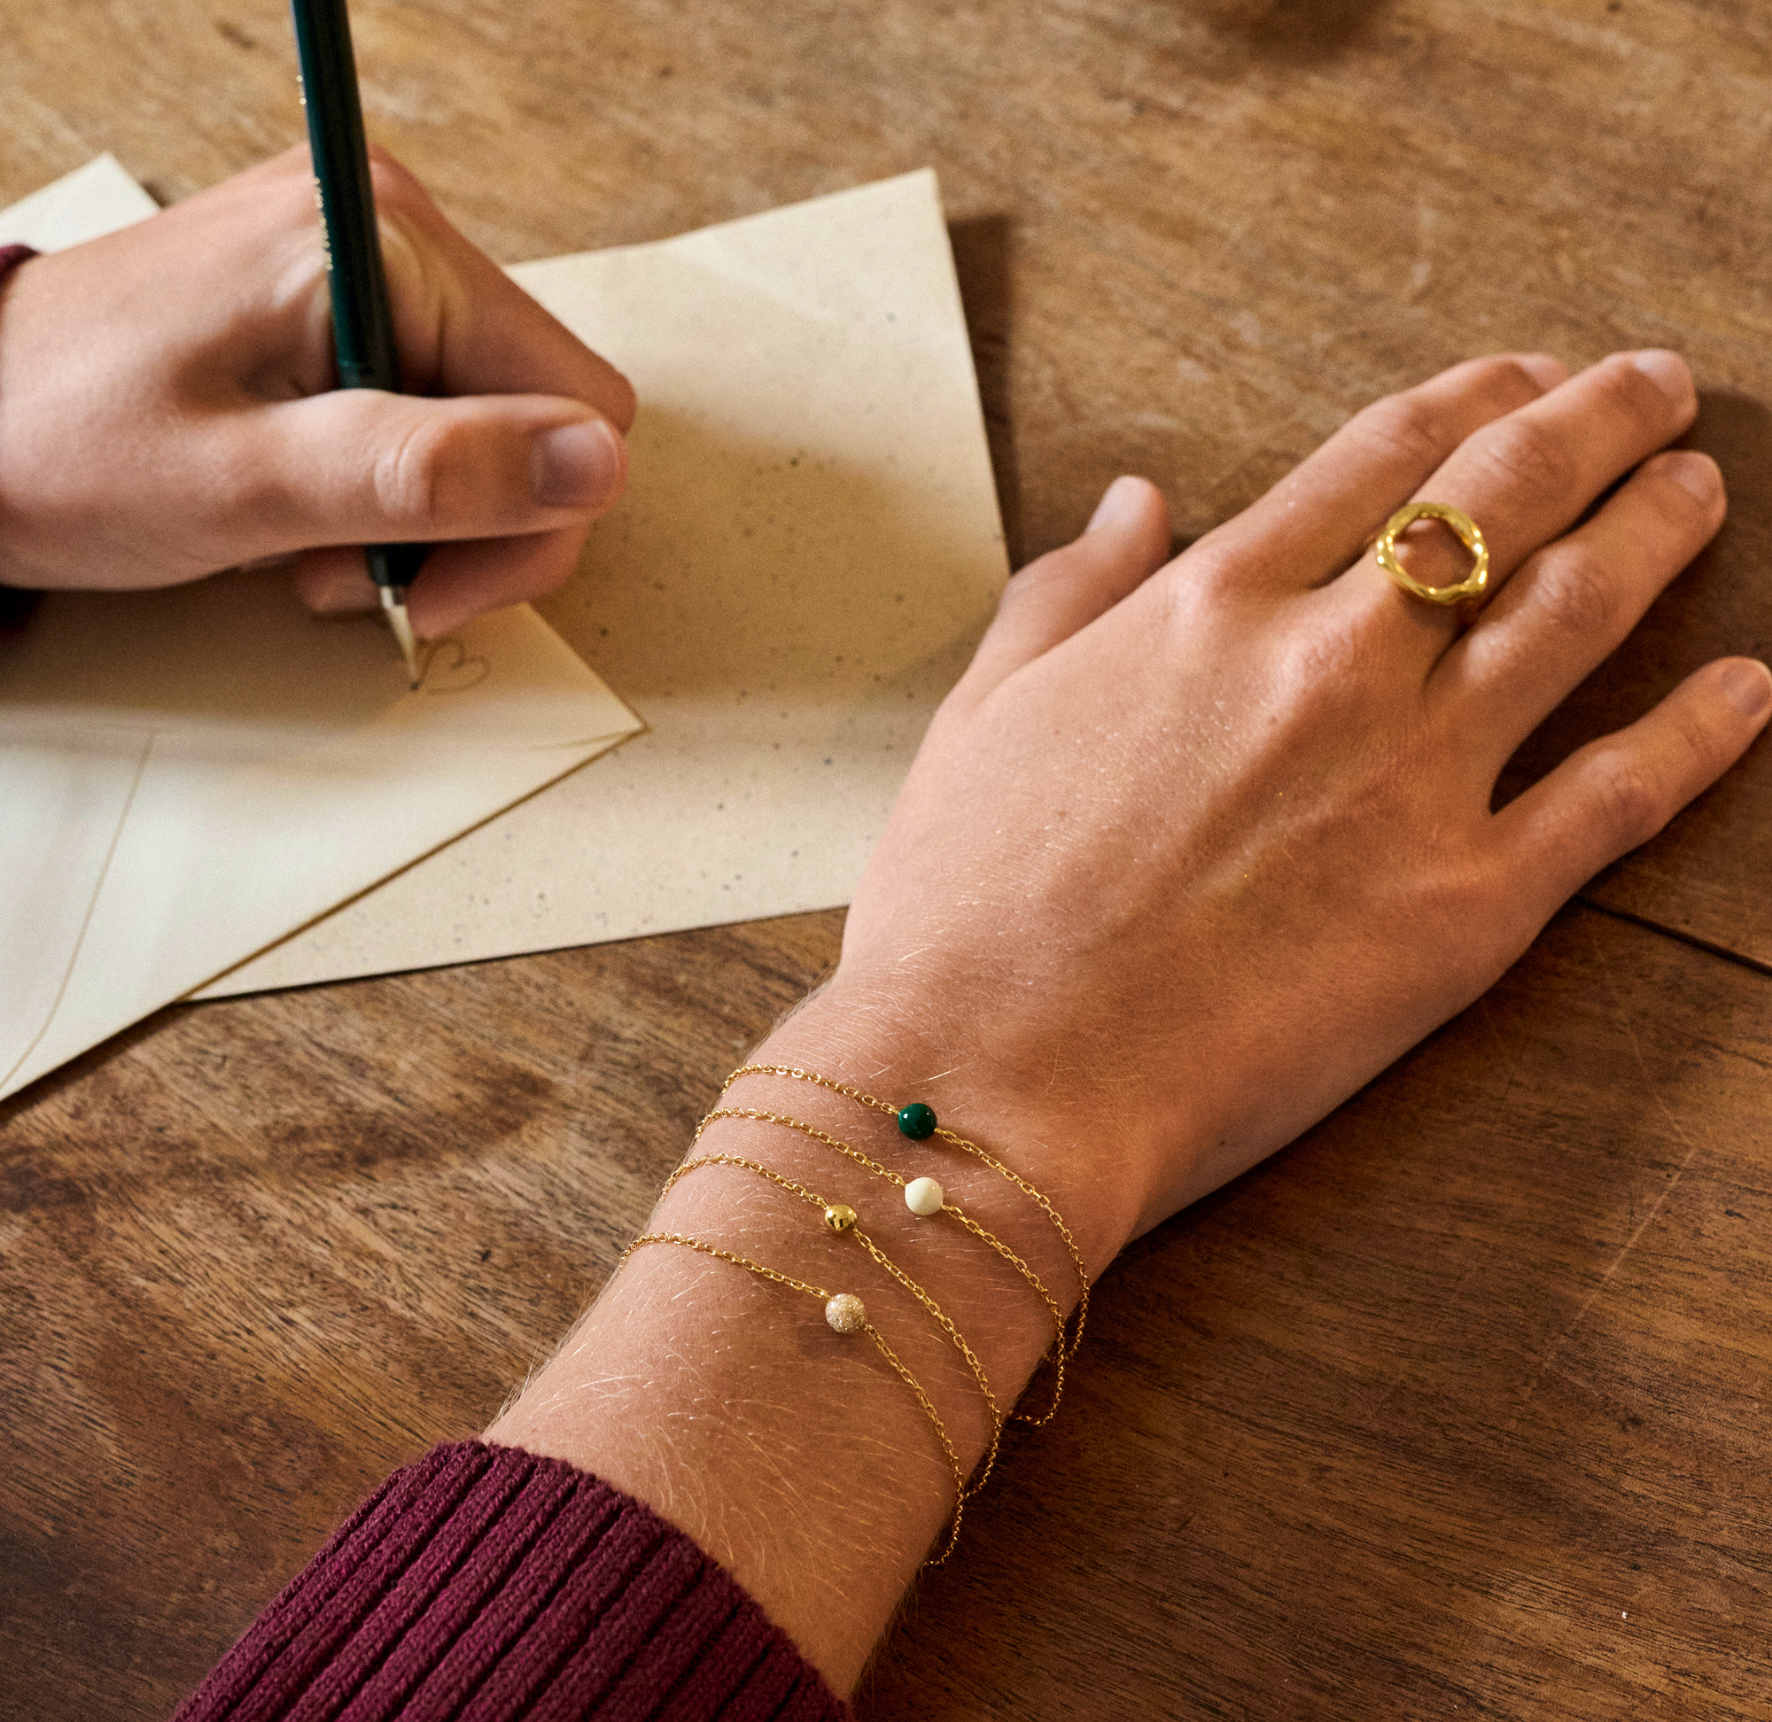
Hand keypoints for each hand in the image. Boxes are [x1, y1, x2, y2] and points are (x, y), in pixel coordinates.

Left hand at [0, 146, 633, 637]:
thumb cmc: (65, 443)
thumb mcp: (251, 481)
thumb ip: (429, 471)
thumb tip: (594, 464)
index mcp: (384, 244)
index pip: (577, 403)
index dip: (527, 517)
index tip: (422, 582)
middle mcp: (393, 234)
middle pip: (545, 420)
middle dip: (472, 527)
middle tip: (367, 577)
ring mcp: (371, 268)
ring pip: (498, 433)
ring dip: (429, 522)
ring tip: (319, 547)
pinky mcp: (347, 309)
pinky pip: (439, 418)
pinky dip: (395, 492)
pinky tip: (318, 512)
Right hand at [817, 349, 1771, 1259]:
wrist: (993, 1072)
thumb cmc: (965, 907)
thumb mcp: (983, 715)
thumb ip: (1068, 593)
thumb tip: (1136, 503)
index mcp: (1208, 609)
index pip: (1375, 461)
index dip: (1466, 398)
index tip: (1518, 373)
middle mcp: (1329, 663)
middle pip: (1502, 499)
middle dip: (1594, 419)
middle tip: (1653, 385)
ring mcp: (1412, 778)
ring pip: (1577, 612)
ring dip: (1655, 529)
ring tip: (1698, 486)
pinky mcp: (1469, 907)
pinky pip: (1620, 797)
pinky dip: (1700, 733)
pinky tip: (1746, 686)